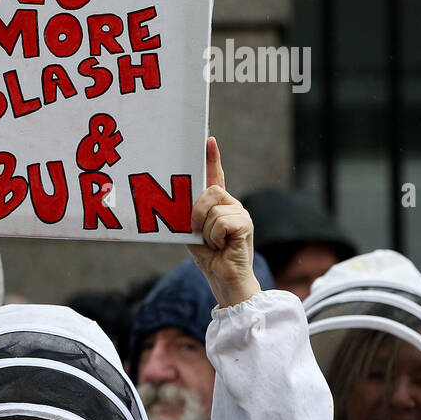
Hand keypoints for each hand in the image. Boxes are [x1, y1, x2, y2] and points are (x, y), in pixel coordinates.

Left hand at [186, 137, 260, 307]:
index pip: (215, 176)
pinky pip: (220, 222)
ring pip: (212, 210)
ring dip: (205, 231)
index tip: (207, 139)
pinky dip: (214, 237)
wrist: (224, 279)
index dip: (212, 158)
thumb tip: (174, 201)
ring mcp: (241, 213)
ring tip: (214, 244)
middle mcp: (232, 205)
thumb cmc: (208, 257)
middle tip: (196, 231)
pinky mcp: (246, 224)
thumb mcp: (191, 232)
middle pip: (210, 191)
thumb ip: (187, 214)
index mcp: (218, 205)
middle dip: (196, 211)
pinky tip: (222, 247)